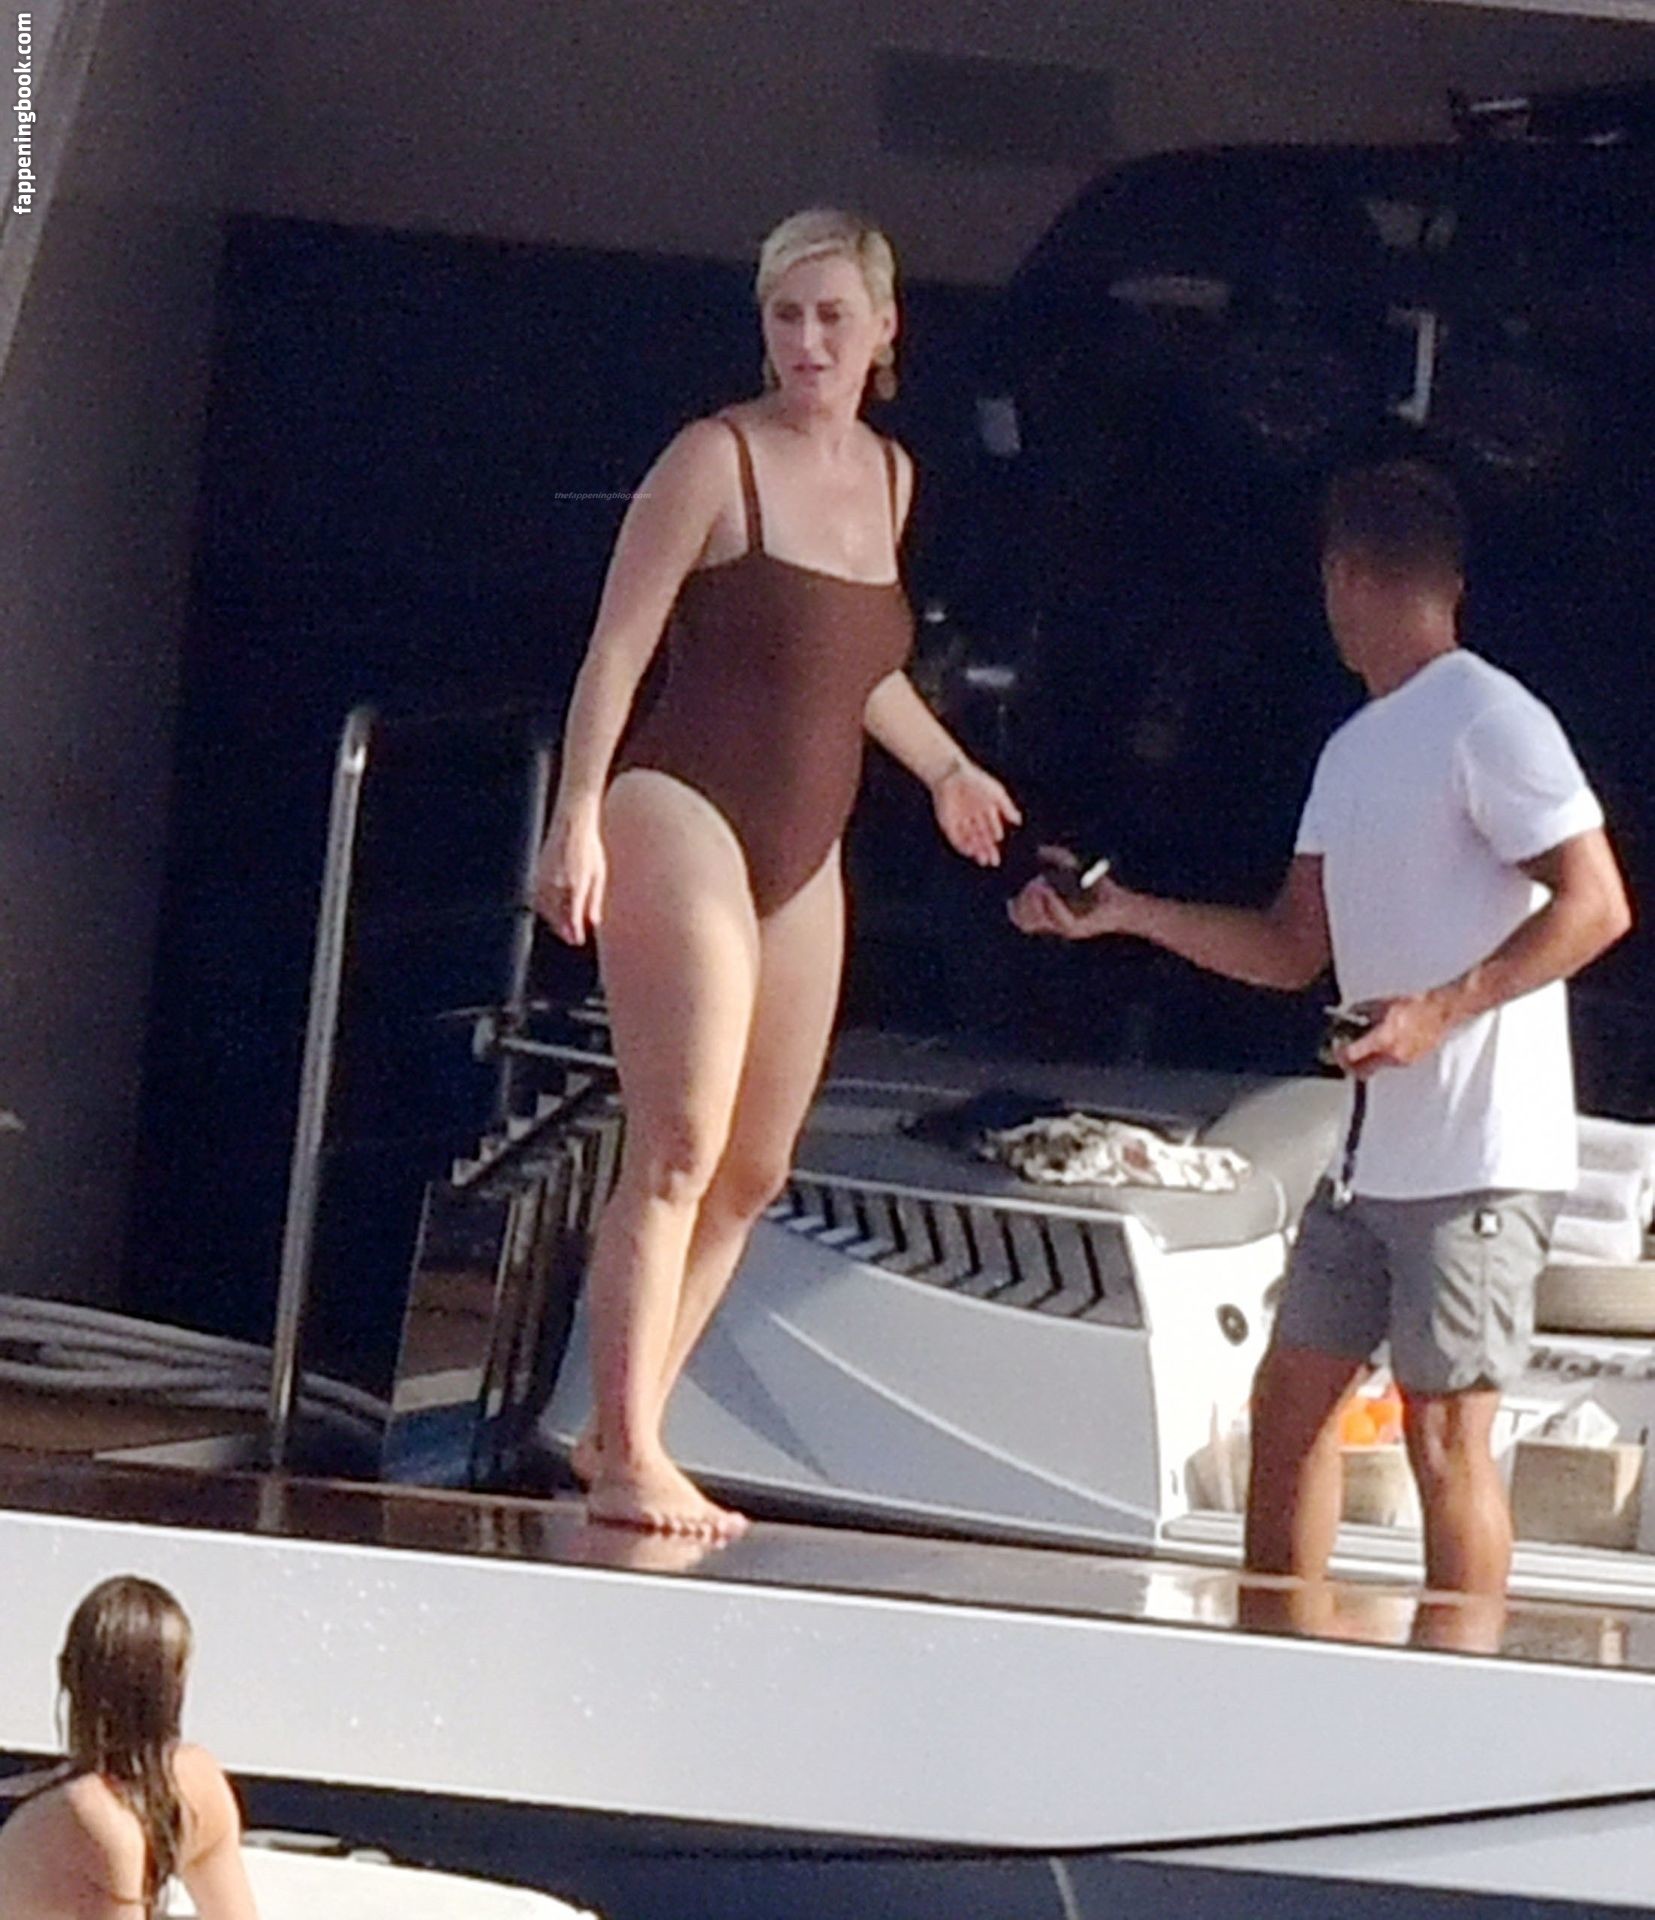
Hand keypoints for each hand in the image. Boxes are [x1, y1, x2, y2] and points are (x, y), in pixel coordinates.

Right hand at [533, 799, 605, 944]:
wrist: (571, 823)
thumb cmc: (589, 846)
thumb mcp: (599, 874)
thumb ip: (595, 900)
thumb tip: (593, 922)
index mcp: (575, 885)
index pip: (572, 919)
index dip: (575, 933)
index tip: (579, 941)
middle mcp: (557, 884)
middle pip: (558, 918)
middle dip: (565, 931)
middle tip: (573, 939)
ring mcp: (544, 879)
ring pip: (547, 910)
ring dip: (555, 922)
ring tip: (565, 929)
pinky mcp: (537, 873)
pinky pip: (539, 898)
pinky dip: (546, 909)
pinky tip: (554, 912)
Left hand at [932, 760, 1021, 865]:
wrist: (950, 773)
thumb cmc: (975, 780)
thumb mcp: (995, 793)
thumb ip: (1007, 807)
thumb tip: (1018, 821)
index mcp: (985, 809)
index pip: (991, 827)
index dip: (995, 837)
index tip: (998, 843)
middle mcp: (973, 817)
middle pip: (982, 838)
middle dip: (988, 850)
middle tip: (994, 862)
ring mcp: (960, 821)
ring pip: (970, 840)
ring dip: (977, 852)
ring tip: (984, 860)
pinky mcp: (948, 823)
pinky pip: (956, 838)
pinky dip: (963, 846)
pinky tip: (970, 852)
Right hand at [1007, 846, 1134, 939]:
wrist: (1123, 903)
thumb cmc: (1100, 888)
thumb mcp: (1076, 869)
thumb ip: (1058, 857)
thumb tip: (1040, 849)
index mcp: (1051, 915)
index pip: (1022, 920)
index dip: (1014, 909)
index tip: (1015, 896)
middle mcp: (1056, 925)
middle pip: (1026, 921)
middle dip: (1023, 902)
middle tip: (1034, 885)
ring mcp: (1066, 928)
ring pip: (1039, 921)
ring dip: (1034, 902)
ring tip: (1039, 885)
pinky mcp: (1078, 930)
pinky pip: (1059, 919)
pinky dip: (1051, 904)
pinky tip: (1049, 891)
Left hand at [1338, 993, 1452, 1076]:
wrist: (1441, 1011)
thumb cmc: (1416, 1006)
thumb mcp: (1382, 1004)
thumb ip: (1361, 1011)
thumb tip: (1348, 1015)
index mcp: (1382, 1039)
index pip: (1351, 1056)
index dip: (1339, 1053)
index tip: (1336, 1046)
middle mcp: (1391, 1054)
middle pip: (1360, 1071)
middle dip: (1348, 1065)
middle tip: (1343, 1054)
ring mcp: (1401, 1061)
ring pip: (1374, 1068)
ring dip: (1365, 1060)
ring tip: (1364, 1045)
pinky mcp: (1409, 1062)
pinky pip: (1388, 1064)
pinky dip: (1380, 1057)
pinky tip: (1382, 1044)